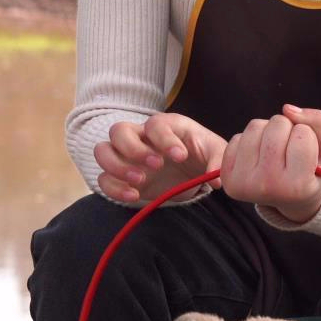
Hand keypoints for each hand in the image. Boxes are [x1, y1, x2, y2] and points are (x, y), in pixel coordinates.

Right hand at [95, 113, 225, 202]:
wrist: (190, 170)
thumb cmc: (200, 154)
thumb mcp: (214, 153)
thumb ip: (218, 161)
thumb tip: (217, 179)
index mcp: (164, 126)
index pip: (155, 124)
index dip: (165, 139)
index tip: (180, 156)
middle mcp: (140, 137)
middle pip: (119, 130)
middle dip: (134, 149)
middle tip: (156, 165)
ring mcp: (126, 156)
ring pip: (103, 151)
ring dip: (117, 166)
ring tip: (141, 180)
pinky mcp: (121, 178)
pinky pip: (104, 179)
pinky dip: (114, 188)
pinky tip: (134, 196)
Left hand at [220, 105, 320, 222]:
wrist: (288, 200)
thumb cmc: (311, 172)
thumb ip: (319, 122)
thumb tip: (287, 109)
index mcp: (297, 186)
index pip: (302, 134)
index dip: (308, 136)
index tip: (306, 156)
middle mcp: (268, 186)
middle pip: (278, 125)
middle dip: (288, 129)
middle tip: (290, 151)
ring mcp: (244, 182)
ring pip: (256, 126)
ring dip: (268, 131)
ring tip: (275, 152)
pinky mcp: (227, 176)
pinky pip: (238, 137)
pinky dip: (251, 140)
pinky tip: (259, 158)